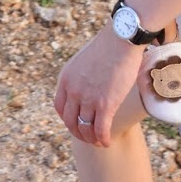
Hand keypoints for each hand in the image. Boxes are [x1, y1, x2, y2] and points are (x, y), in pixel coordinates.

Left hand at [55, 23, 146, 146]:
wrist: (121, 39)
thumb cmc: (108, 45)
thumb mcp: (84, 59)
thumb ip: (81, 74)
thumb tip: (89, 81)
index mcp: (66, 79)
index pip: (59, 107)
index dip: (67, 119)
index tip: (76, 122)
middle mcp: (73, 91)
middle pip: (70, 121)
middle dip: (78, 132)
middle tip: (87, 136)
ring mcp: (88, 99)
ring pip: (85, 128)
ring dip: (91, 138)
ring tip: (98, 141)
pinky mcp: (105, 104)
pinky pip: (100, 129)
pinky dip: (102, 139)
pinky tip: (106, 142)